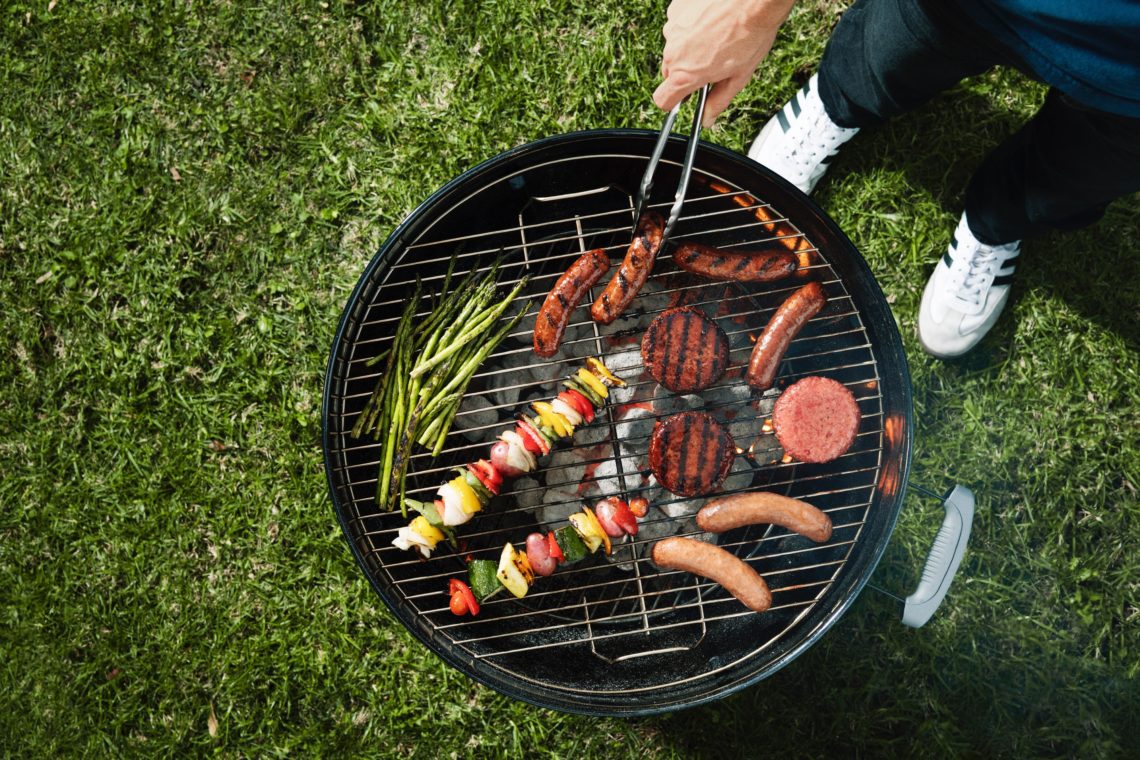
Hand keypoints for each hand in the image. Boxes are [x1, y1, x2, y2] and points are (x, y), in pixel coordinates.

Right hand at [653, 0, 796, 125]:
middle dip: (687, 71)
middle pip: (670, 72)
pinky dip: (692, 25)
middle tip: (711, 63)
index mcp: (686, 74)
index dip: (672, 102)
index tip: (684, 97)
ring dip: (690, 46)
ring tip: (716, 36)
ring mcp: (673, 28)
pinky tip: (712, 21)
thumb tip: (708, 118)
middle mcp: (674, 52)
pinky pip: (679, 24)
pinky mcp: (676, 9)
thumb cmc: (750, 34)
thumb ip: (719, 101)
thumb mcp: (739, 76)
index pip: (662, 99)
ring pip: (676, 46)